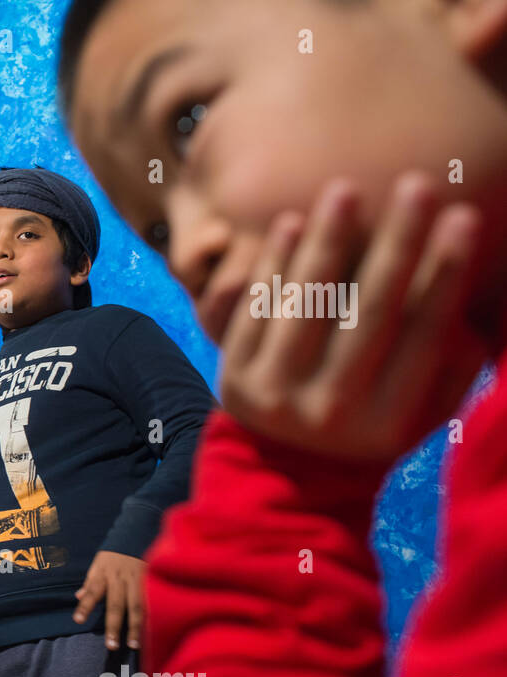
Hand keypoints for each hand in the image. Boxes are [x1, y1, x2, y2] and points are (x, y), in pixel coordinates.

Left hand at [73, 550, 146, 650]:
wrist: (137, 534)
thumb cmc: (113, 556)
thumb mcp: (97, 565)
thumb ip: (90, 582)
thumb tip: (78, 597)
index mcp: (103, 574)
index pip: (92, 591)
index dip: (85, 606)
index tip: (77, 620)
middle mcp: (120, 579)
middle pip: (116, 605)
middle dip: (113, 626)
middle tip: (111, 646)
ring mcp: (137, 581)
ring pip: (137, 607)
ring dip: (135, 628)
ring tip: (133, 645)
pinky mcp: (152, 582)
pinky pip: (152, 602)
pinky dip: (152, 618)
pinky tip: (153, 633)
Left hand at [218, 173, 489, 464]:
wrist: (288, 468)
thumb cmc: (373, 419)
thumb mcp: (421, 408)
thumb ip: (450, 363)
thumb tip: (467, 302)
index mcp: (386, 422)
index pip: (423, 336)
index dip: (445, 274)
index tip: (464, 216)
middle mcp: (329, 411)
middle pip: (368, 314)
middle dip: (396, 244)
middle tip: (418, 184)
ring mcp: (274, 396)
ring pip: (306, 306)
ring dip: (326, 242)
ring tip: (344, 190)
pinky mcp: (232, 379)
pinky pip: (255, 312)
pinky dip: (274, 266)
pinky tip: (292, 224)